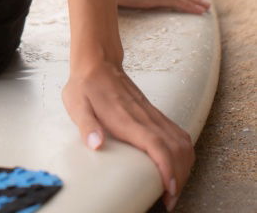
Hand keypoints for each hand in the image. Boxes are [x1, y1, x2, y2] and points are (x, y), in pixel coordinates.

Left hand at [62, 57, 194, 210]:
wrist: (97, 62)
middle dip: (179, 177)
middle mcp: (144, 117)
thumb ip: (86, 124)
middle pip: (176, 148)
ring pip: (182, 141)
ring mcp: (151, 114)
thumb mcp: (76, 104)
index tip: (169, 190)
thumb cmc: (86, 86)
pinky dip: (183, 153)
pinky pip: (178, 133)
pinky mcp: (154, 113)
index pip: (157, 145)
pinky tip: (176, 166)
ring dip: (184, 167)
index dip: (168, 169)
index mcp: (126, 118)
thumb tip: (96, 144)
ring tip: (174, 187)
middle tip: (170, 200)